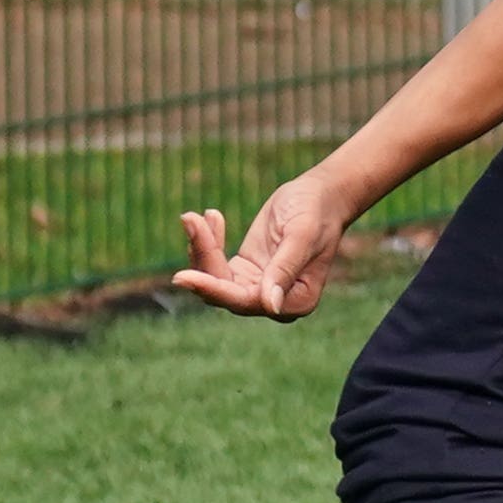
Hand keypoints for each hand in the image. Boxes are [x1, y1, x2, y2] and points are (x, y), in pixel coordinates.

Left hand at [174, 172, 356, 320]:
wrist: (321, 195)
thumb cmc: (316, 212)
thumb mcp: (301, 236)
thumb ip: (284, 270)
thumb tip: (270, 306)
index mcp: (296, 301)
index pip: (244, 301)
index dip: (212, 289)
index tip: (181, 276)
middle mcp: (275, 303)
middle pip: (223, 292)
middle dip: (203, 257)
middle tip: (190, 219)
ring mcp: (258, 288)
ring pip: (214, 280)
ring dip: (201, 247)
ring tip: (194, 216)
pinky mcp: (246, 272)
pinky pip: (215, 266)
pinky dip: (207, 242)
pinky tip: (210, 216)